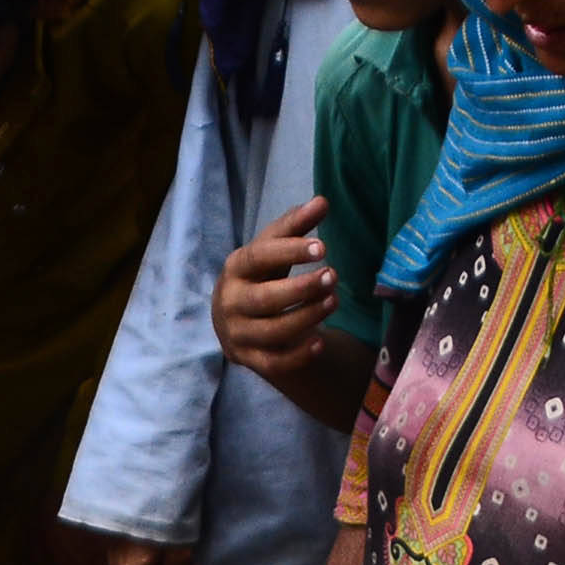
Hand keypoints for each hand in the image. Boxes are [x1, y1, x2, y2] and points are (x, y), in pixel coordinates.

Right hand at [213, 199, 338, 383]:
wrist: (235, 320)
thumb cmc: (260, 276)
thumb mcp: (272, 249)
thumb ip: (295, 225)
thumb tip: (323, 200)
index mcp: (234, 269)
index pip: (259, 258)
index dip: (290, 252)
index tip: (323, 248)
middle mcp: (230, 303)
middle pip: (265, 299)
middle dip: (302, 289)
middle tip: (332, 276)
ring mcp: (238, 334)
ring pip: (273, 331)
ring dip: (307, 317)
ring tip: (334, 300)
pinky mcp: (248, 360)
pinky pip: (274, 364)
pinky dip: (299, 355)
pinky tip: (321, 341)